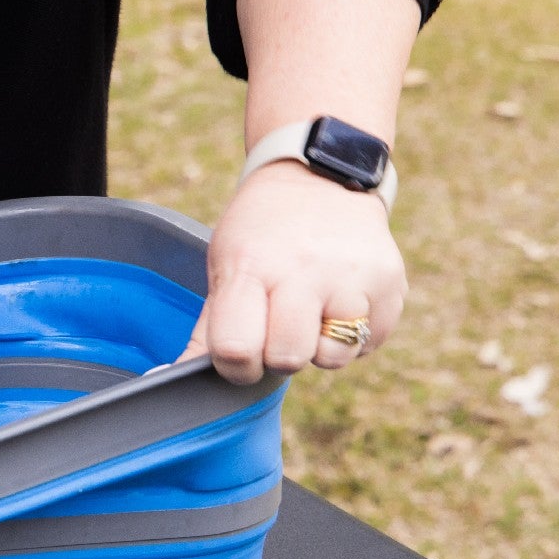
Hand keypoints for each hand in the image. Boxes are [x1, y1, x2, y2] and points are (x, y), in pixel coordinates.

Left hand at [180, 160, 406, 382]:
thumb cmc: (260, 234)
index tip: (239, 352)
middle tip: (276, 326)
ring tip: (311, 310)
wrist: (319, 178)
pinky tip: (340, 300)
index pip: (236, 348)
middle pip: (287, 359)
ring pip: (334, 357)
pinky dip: (354, 334)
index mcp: (252, 266)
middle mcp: (305, 270)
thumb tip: (167, 380)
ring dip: (319, 347)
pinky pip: (370, 343)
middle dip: (277, 355)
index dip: (234, 365)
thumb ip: (207, 329)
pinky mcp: (391, 283)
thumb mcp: (224, 266)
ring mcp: (354, 277)